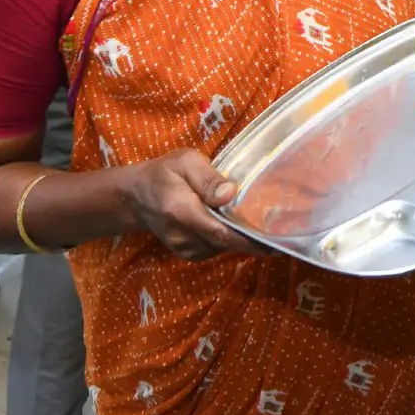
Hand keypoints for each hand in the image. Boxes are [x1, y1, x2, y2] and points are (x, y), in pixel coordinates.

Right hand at [122, 151, 261, 259]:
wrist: (136, 197)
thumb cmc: (164, 173)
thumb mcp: (185, 162)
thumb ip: (208, 178)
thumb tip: (231, 194)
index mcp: (182, 211)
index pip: (219, 232)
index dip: (248, 240)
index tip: (273, 244)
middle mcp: (183, 236)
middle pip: (225, 242)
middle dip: (252, 239)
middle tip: (278, 230)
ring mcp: (183, 247)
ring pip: (221, 246)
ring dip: (240, 237)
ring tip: (258, 222)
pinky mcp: (187, 252)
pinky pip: (214, 248)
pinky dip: (228, 239)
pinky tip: (234, 224)